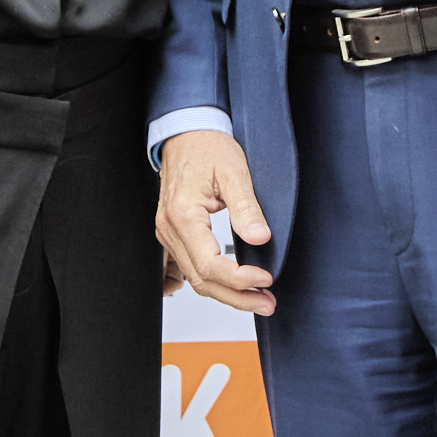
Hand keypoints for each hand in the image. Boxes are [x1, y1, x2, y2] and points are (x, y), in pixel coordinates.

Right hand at [155, 130, 275, 315]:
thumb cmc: (206, 147)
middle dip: (237, 297)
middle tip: (268, 303)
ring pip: (196, 279)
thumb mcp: (234, 171)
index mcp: (183, 215)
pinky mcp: (174, 235)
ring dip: (227, 293)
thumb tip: (260, 239)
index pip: (210, 264)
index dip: (239, 278)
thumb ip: (247, 207)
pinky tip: (235, 286)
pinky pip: (191, 267)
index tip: (266, 278)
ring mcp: (168, 234)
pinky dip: (214, 281)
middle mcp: (169, 229)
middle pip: (201, 280)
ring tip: (258, 298)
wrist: (186, 133)